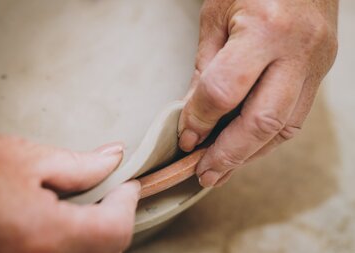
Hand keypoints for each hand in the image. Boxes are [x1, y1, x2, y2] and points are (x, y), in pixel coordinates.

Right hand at [0, 132, 139, 252]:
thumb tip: (114, 158)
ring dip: (99, 231)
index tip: (129, 183)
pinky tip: (68, 218)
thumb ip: (80, 164)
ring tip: (92, 201)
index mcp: (42, 235)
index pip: (114, 230)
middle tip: (113, 190)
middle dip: (116, 218)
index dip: (127, 203)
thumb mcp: (26, 158)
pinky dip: (77, 240)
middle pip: (106, 249)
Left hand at [178, 0, 337, 186]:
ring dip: (248, 155)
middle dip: (228, 155)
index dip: (199, 120)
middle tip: (204, 173)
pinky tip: (246, 148)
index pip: (224, 91)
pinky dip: (266, 139)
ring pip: (282, 128)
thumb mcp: (216, 17)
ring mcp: (315, 64)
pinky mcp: (321, 73)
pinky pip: (294, 118)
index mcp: (264, 28)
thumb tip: (194, 117)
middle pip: (261, 122)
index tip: (186, 138)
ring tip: (221, 169)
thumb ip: (205, 69)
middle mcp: (297, 50)